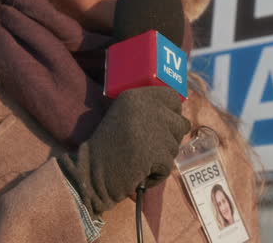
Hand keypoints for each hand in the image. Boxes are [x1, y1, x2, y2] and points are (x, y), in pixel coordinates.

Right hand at [58, 86, 190, 215]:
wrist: (90, 174)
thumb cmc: (108, 148)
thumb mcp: (126, 117)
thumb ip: (151, 112)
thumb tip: (182, 121)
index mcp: (137, 96)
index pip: (173, 98)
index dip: (171, 115)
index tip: (160, 127)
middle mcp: (148, 107)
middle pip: (180, 124)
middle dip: (168, 139)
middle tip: (146, 147)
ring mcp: (154, 129)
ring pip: (175, 146)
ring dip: (161, 158)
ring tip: (138, 159)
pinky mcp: (157, 152)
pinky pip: (168, 166)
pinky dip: (156, 175)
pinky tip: (138, 172)